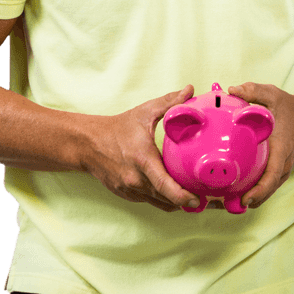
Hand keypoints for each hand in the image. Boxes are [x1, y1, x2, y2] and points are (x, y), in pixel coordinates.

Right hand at [80, 85, 200, 211]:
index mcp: (143, 160)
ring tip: (194, 196)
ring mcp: (130, 189)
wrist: (88, 144)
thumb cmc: (118, 128)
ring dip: (176, 202)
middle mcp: (136, 179)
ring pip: (159, 203)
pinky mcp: (126, 194)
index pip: (165, 186)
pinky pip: (149, 201)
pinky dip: (163, 199)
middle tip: (206, 197)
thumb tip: (190, 90)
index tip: (198, 198)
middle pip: (166, 199)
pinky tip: (174, 193)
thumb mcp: (145, 112)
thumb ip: (170, 102)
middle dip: (187, 200)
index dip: (184, 196)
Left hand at [226, 82, 293, 208]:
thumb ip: (254, 91)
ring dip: (251, 199)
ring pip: (268, 190)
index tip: (246, 199)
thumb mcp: (274, 95)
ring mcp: (282, 168)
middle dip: (250, 200)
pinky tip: (237, 195)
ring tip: (227, 204)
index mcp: (282, 148)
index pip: (273, 174)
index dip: (261, 189)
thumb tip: (232, 90)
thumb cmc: (291, 109)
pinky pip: (268, 185)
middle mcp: (283, 163)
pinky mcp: (278, 170)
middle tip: (226, 206)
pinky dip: (255, 192)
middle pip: (269, 189)